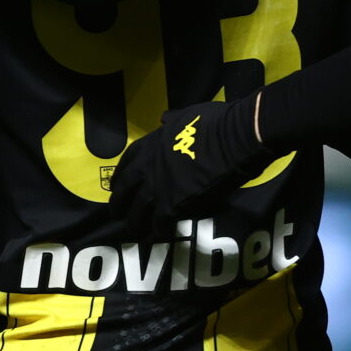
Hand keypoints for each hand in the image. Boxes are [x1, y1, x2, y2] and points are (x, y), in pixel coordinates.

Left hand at [109, 96, 273, 237]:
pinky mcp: (173, 205)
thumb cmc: (216, 122)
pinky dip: (159, 233)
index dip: (120, 176)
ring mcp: (158, 187)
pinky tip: (162, 236)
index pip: (126, 162)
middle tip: (117, 216)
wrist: (234, 139)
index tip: (116, 185)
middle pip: (124, 191)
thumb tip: (166, 118)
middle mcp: (148, 167)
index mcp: (151, 143)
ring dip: (136, 224)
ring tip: (136, 234)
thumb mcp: (187, 114)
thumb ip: (172, 120)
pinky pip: (160, 225)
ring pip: (137, 213)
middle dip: (119, 205)